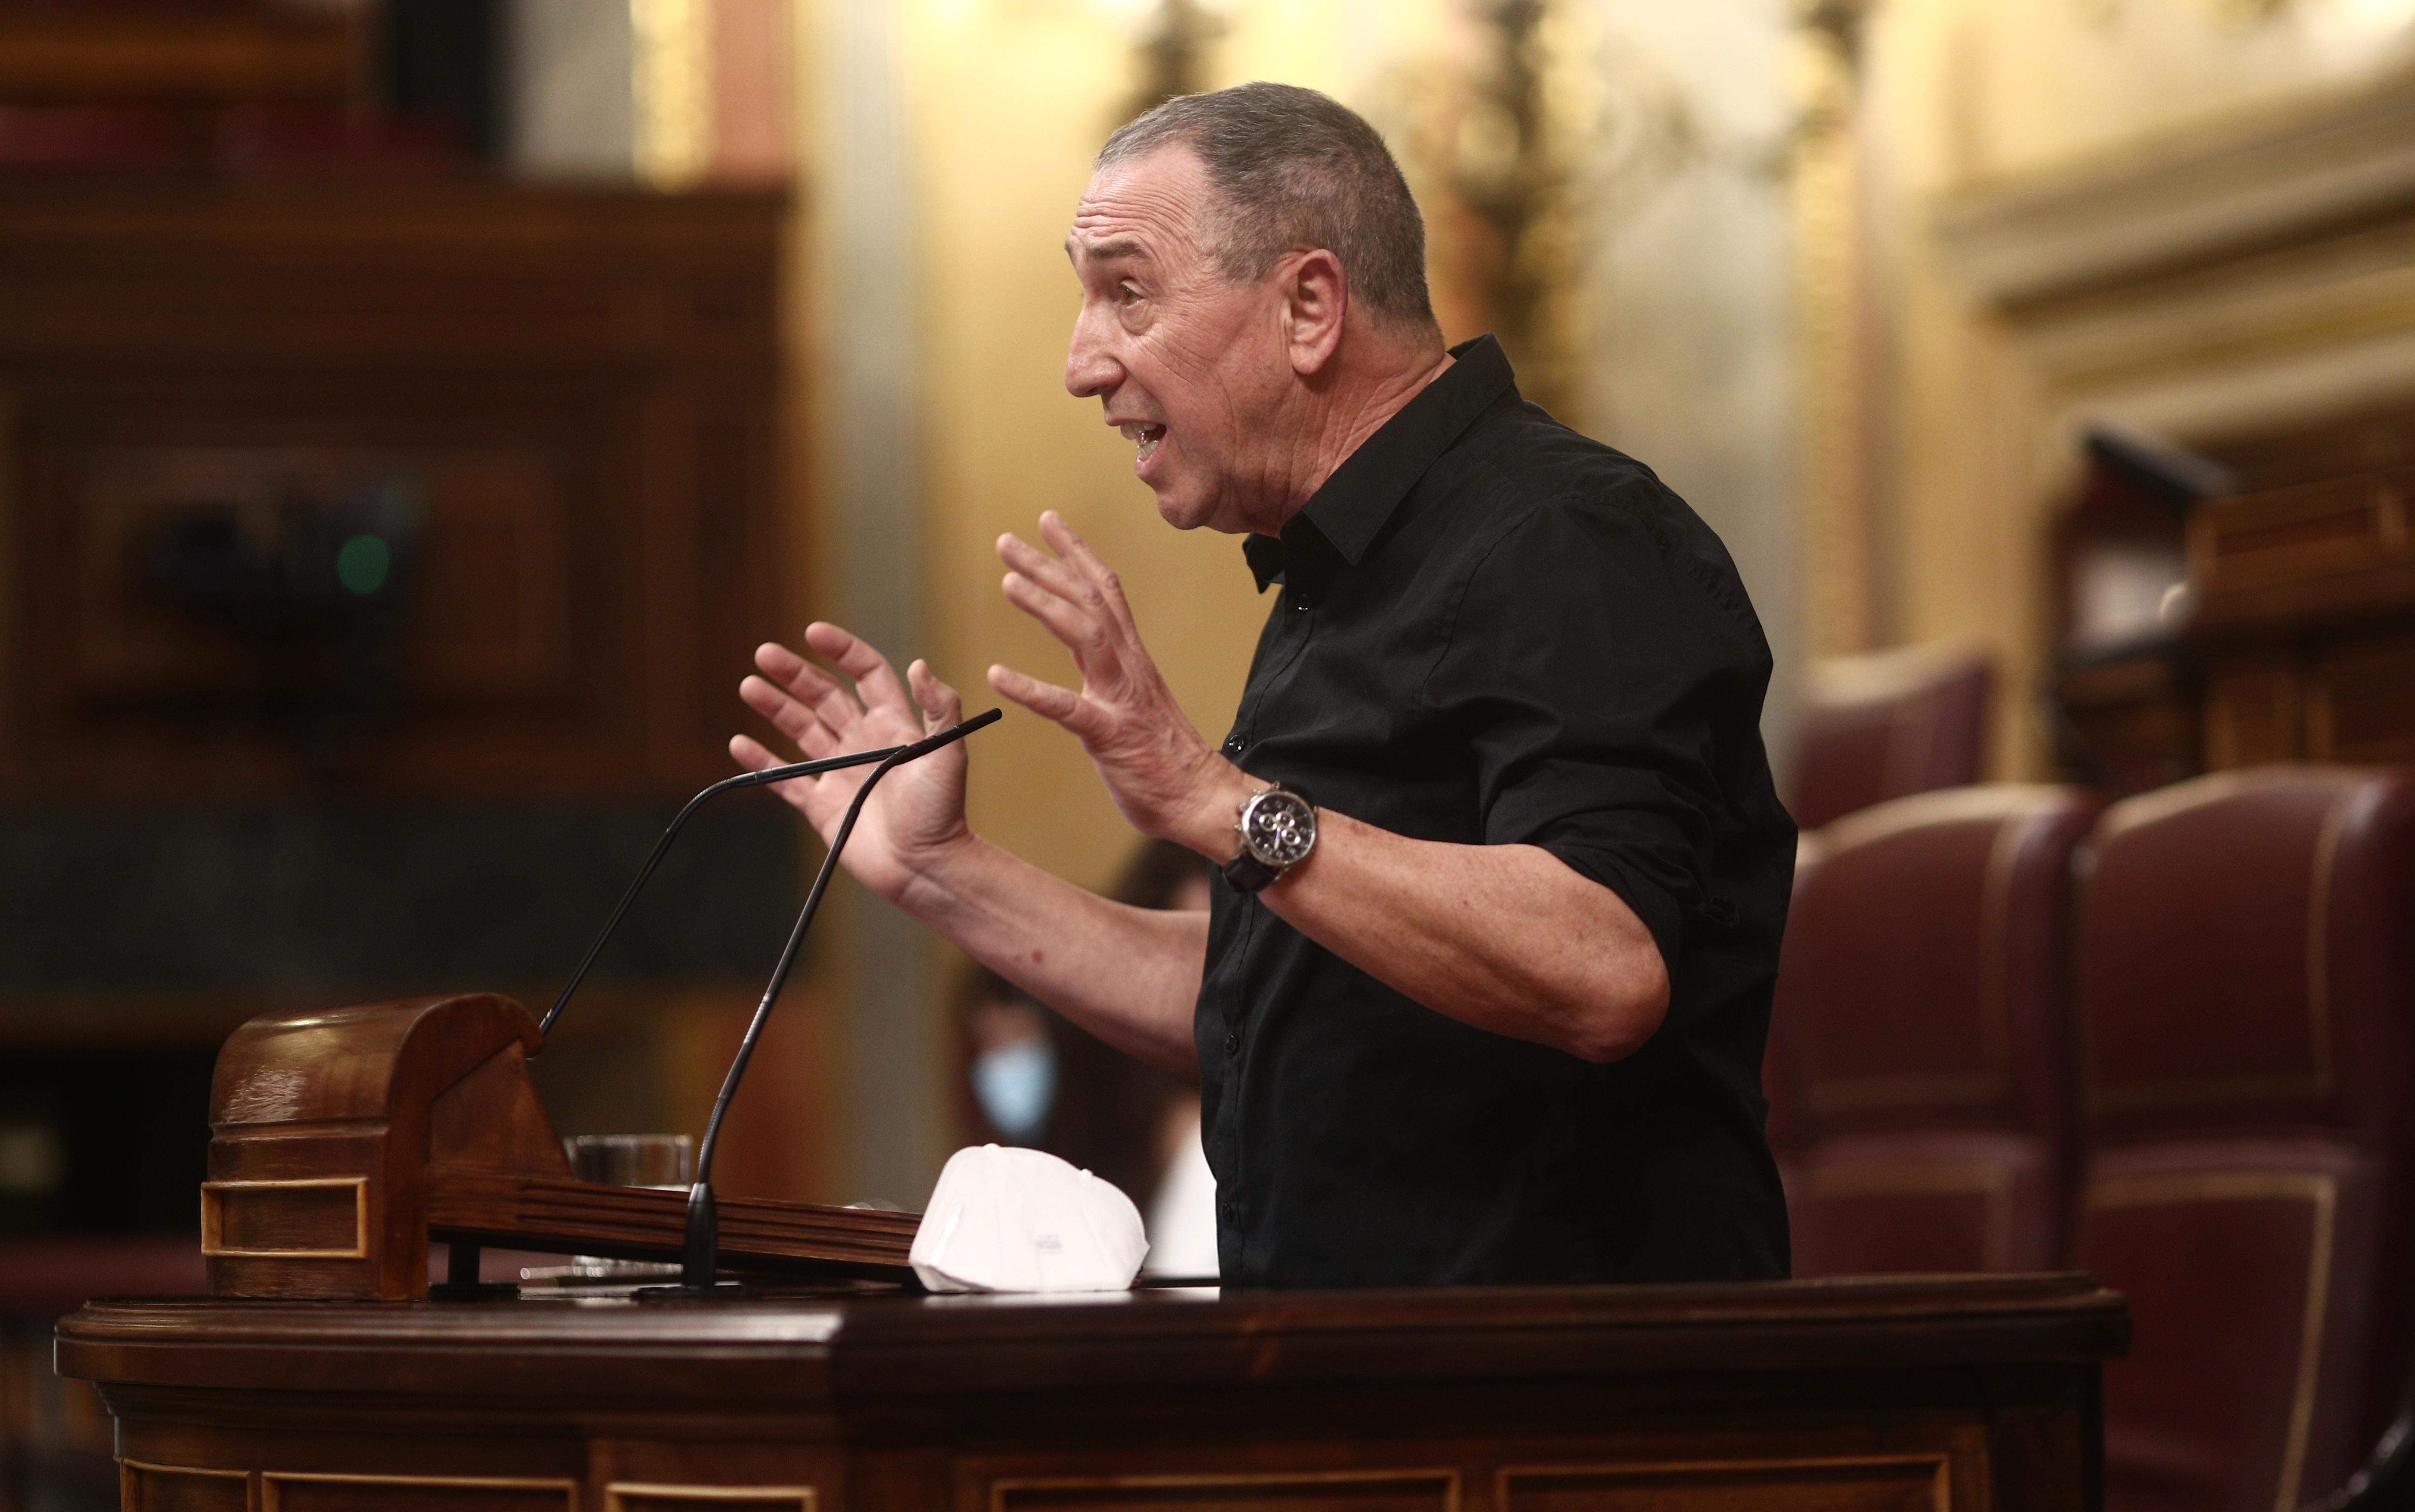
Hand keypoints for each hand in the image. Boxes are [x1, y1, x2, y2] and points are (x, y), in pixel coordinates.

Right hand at [732, 624, 974, 904]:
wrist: (926, 867)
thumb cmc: (943, 812)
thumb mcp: (949, 754)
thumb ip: (939, 708)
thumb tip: (920, 665)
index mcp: (893, 725)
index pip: (865, 675)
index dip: (841, 651)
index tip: (813, 632)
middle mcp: (864, 742)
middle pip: (824, 696)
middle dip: (795, 674)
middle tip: (765, 654)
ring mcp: (841, 772)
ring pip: (801, 730)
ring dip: (775, 707)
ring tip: (750, 686)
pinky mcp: (823, 805)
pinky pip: (787, 779)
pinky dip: (762, 763)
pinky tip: (740, 743)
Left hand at [987, 511, 1249, 853]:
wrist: (1202, 800)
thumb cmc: (1167, 762)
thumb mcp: (1133, 705)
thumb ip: (1108, 676)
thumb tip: (1083, 659)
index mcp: (1131, 661)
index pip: (1105, 593)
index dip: (1076, 555)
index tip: (1049, 524)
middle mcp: (1128, 668)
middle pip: (1090, 601)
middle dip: (1049, 566)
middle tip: (1007, 541)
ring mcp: (1121, 699)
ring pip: (1085, 635)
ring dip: (1045, 604)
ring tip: (1007, 582)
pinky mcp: (1110, 736)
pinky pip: (1066, 707)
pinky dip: (1030, 689)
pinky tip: (996, 675)